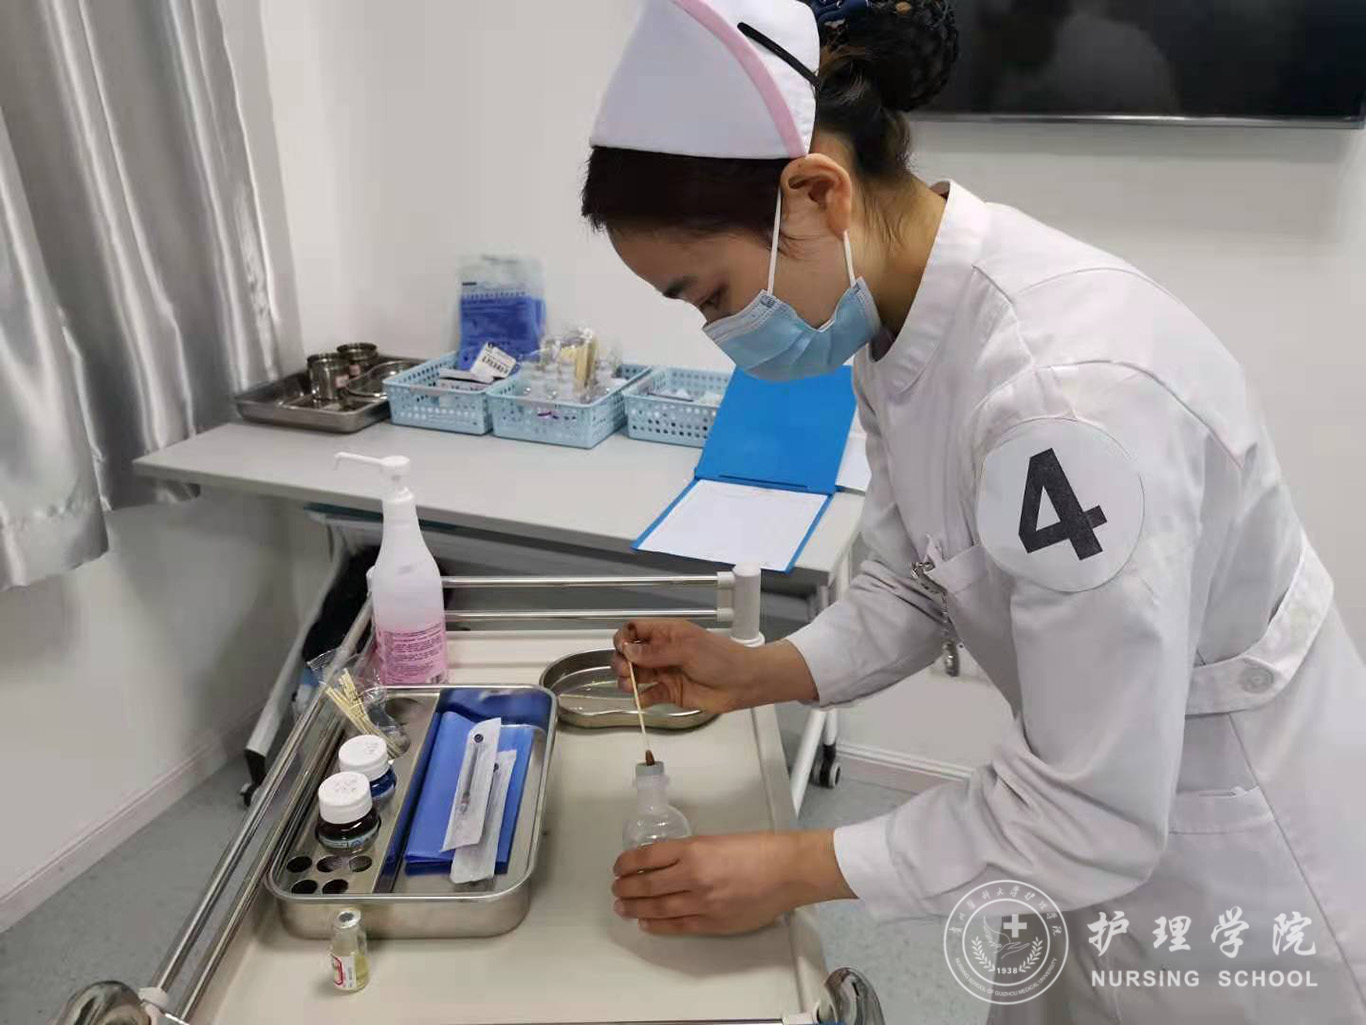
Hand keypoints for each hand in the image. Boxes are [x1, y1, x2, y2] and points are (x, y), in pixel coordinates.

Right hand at [611, 619, 816, 712]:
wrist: (743, 683)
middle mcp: (662, 652)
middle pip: (630, 654)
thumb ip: (656, 652)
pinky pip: (648, 695)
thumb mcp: (687, 648)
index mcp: (667, 633)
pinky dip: (640, 698)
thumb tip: (628, 652)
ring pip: (635, 675)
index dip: (624, 638)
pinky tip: (641, 699)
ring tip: (630, 686)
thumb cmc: (719, 658)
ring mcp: (665, 673)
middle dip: (621, 661)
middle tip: (625, 671)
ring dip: (627, 680)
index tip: (621, 649)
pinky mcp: (670, 693)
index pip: (635, 630)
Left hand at [612, 831, 852, 934]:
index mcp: (693, 849)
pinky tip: (647, 923)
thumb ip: (690, 852)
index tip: (620, 867)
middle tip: (617, 889)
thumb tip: (666, 864)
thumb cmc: (759, 850)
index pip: (646, 857)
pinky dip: (658, 925)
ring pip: (658, 908)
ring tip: (624, 908)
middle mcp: (693, 875)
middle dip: (626, 888)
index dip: (627, 863)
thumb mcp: (717, 840)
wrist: (787, 871)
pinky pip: (677, 926)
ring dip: (636, 909)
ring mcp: (702, 902)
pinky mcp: (713, 922)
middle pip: (647, 885)